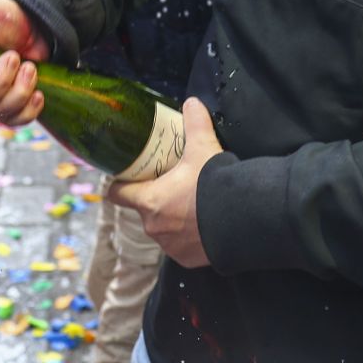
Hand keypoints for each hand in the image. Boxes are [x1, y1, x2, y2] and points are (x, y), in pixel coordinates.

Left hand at [108, 98, 222, 268]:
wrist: (244, 221)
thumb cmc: (215, 185)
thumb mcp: (204, 148)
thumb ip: (195, 123)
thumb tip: (191, 102)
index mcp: (149, 200)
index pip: (118, 194)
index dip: (119, 184)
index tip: (126, 177)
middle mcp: (153, 227)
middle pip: (144, 209)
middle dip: (155, 198)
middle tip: (171, 184)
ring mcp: (170, 246)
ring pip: (162, 228)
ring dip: (171, 218)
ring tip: (190, 205)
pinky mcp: (186, 260)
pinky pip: (180, 246)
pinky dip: (187, 236)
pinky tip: (202, 225)